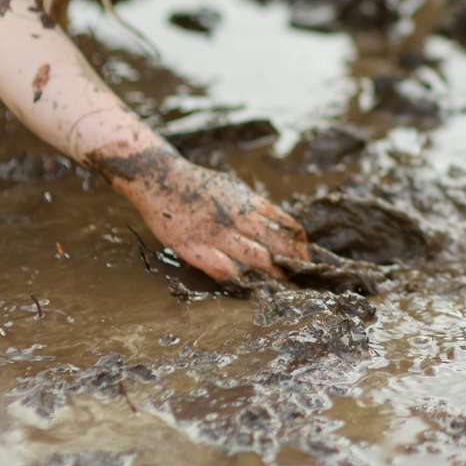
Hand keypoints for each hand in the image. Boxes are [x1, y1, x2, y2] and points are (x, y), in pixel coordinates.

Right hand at [122, 155, 309, 284]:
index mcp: (249, 202)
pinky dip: (239, 279)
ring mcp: (216, 234)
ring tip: (280, 284)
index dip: (298, 244)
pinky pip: (222, 269)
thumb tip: (279, 226)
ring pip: (255, 259)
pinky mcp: (194, 248)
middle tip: (300, 276)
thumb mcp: (234, 189)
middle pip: (276, 245)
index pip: (285, 225)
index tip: (305, 256)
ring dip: (271, 274)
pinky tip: (248, 286)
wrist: (160, 178)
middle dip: (291, 263)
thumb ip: (254, 207)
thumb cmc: (200, 186)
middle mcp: (237, 218)